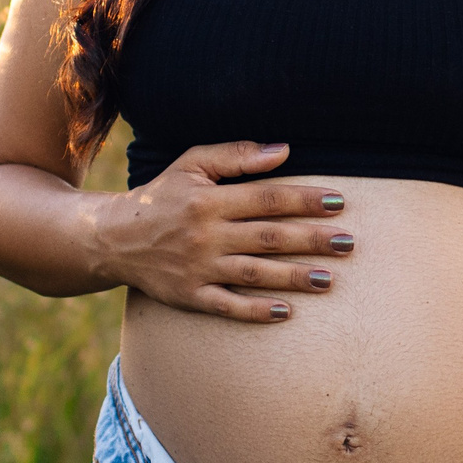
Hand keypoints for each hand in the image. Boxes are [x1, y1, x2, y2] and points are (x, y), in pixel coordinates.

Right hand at [90, 141, 351, 322]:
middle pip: (269, 237)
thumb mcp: (191, 163)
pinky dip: (255, 310)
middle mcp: (207, 235)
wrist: (113, 238)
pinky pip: (227, 306)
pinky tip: (285, 312)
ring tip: (329, 279)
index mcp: (210, 200)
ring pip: (255, 274)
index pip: (267, 199)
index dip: (304, 200)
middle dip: (312, 240)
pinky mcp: (190, 296)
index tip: (338, 201)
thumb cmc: (163, 194)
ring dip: (294, 277)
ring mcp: (199, 268)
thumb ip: (236, 155)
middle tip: (349, 243)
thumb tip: (284, 151)